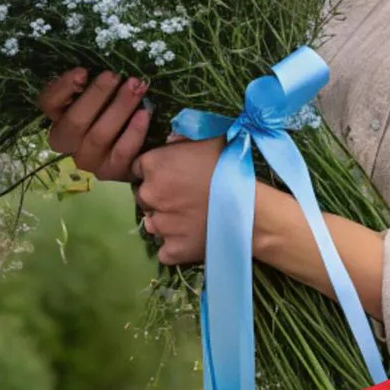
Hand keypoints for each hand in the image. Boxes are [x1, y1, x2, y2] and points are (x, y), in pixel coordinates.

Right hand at [37, 68, 151, 181]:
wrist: (136, 144)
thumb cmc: (110, 106)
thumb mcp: (97, 92)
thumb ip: (90, 83)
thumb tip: (92, 72)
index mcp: (58, 117)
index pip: (49, 103)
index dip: (63, 87)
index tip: (83, 71)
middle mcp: (67, 143)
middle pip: (75, 121)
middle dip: (97, 94)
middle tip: (115, 75)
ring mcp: (89, 160)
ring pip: (99, 135)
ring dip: (119, 108)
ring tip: (136, 87)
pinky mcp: (112, 171)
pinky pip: (122, 153)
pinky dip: (134, 131)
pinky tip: (144, 113)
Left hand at [131, 135, 224, 264]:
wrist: (250, 208)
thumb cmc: (229, 167)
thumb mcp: (207, 140)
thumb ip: (181, 139)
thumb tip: (170, 141)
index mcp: (153, 164)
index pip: (138, 167)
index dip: (155, 171)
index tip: (170, 175)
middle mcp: (149, 194)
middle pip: (143, 196)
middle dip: (157, 196)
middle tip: (180, 197)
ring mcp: (159, 224)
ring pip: (152, 223)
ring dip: (164, 221)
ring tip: (187, 219)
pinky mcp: (172, 249)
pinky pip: (164, 250)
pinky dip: (173, 246)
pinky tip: (190, 238)